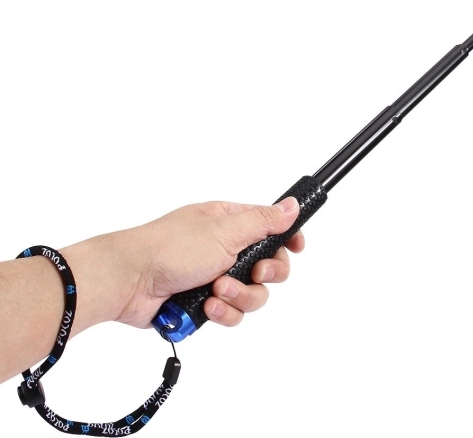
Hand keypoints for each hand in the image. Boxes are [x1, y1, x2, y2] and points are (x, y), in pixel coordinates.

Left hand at [115, 196, 303, 328]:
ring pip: (252, 294)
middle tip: (254, 272)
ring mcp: (215, 275)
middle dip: (264, 274)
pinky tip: (206, 305)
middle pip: (268, 266)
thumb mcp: (224, 231)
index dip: (288, 238)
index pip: (271, 227)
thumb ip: (263, 221)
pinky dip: (222, 312)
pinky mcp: (205, 300)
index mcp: (230, 223)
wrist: (129, 281)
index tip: (297, 247)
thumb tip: (291, 206)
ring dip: (239, 296)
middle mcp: (225, 248)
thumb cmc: (170, 247)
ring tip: (216, 290)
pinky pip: (232, 312)